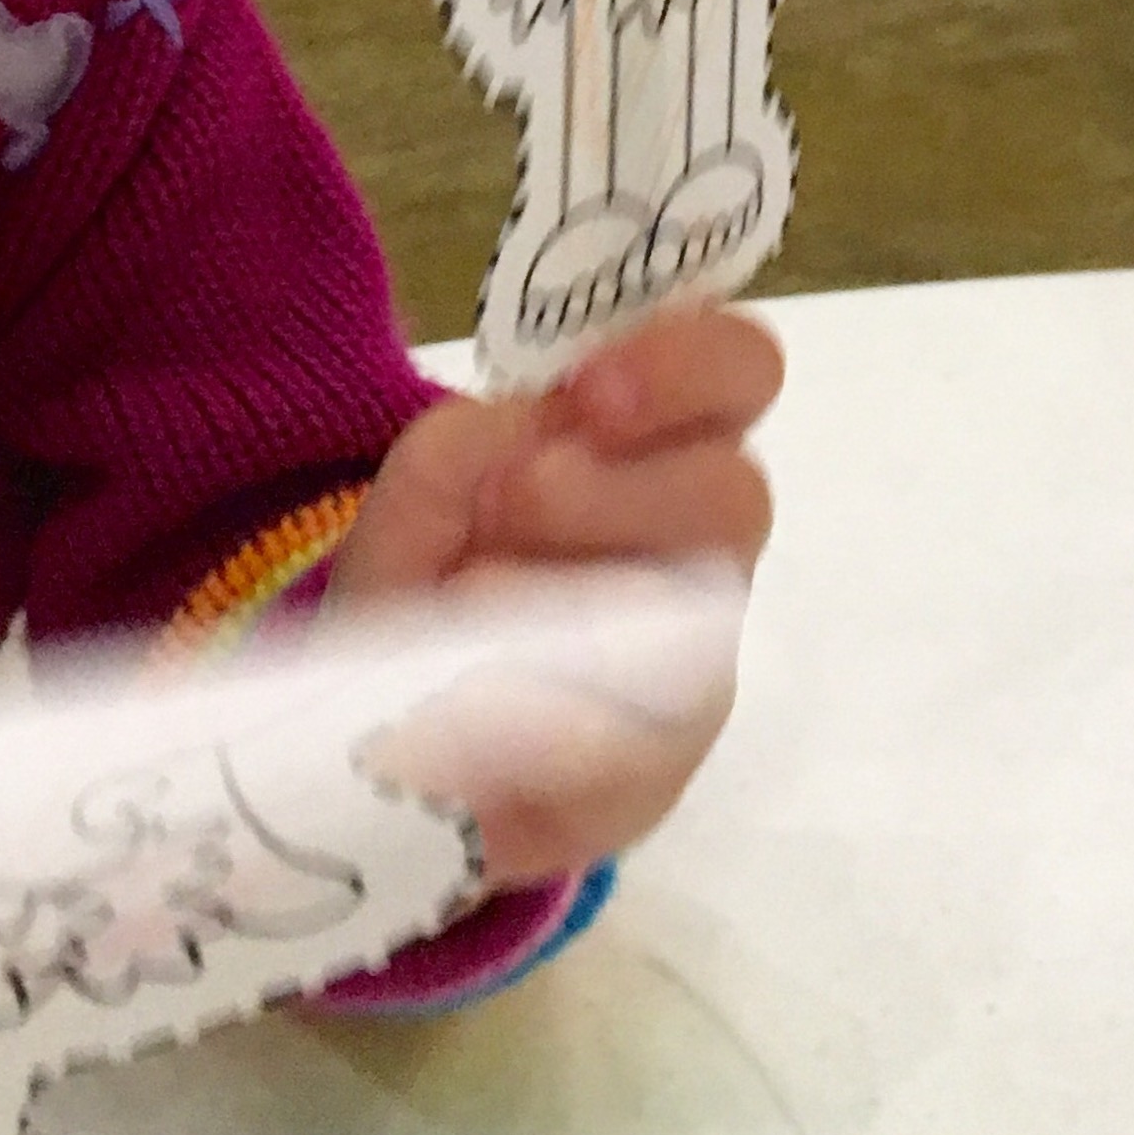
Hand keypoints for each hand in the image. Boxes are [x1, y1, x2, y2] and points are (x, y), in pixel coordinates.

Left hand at [327, 307, 777, 886]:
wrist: (394, 721)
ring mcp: (691, 665)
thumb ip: (469, 444)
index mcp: (661, 448)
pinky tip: (476, 693)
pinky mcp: (655, 769)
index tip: (588, 387)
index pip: (739, 372)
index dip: (685, 365)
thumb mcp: (424, 486)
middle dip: (616, 489)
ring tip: (476, 597)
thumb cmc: (435, 570)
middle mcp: (699, 550)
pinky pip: (627, 738)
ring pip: (697, 621)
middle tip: (519, 495)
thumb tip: (525, 439)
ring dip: (575, 596)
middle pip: (736, 497)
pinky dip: (539, 706)